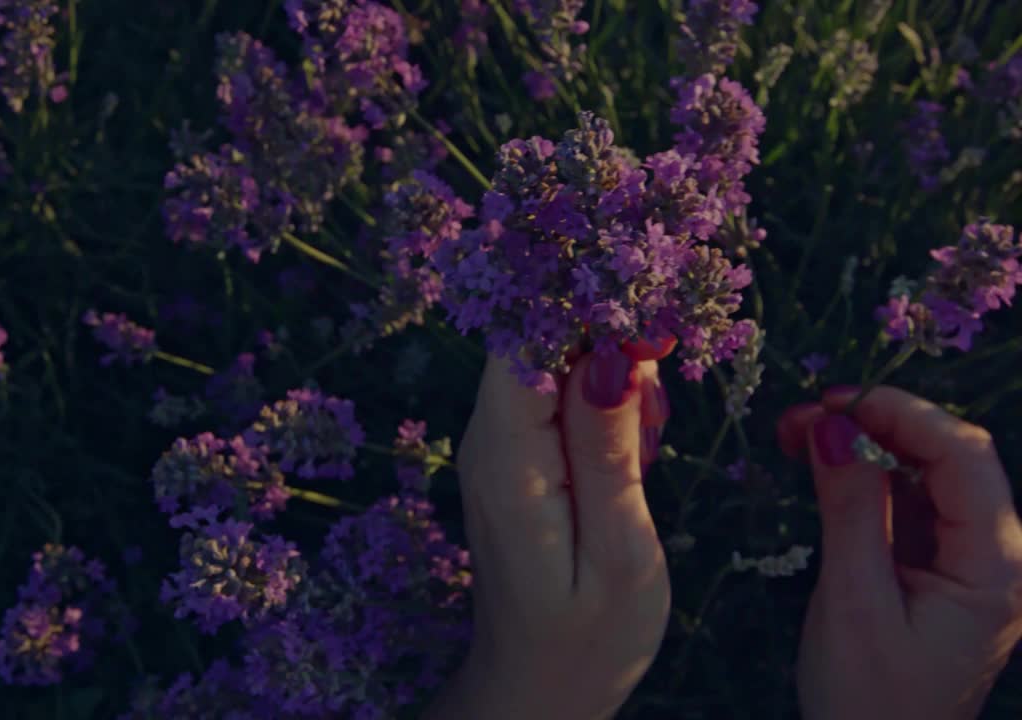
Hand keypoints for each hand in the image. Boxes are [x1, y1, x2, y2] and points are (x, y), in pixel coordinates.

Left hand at [425, 342, 672, 719]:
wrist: (534, 689)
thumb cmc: (587, 639)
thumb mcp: (619, 551)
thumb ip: (611, 447)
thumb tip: (614, 351)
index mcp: (507, 457)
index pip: (526, 334)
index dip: (591, 312)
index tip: (656, 335)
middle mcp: (487, 438)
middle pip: (540, 337)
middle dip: (611, 344)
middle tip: (654, 417)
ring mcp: (497, 445)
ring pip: (555, 361)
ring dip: (614, 380)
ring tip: (646, 448)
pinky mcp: (516, 457)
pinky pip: (558, 396)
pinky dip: (605, 407)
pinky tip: (630, 457)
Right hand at [778, 385, 1021, 719]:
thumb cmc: (868, 697)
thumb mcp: (853, 601)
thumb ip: (850, 509)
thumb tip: (832, 427)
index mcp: (995, 565)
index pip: (963, 458)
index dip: (901, 414)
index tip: (830, 402)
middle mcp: (996, 552)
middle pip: (949, 456)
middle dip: (878, 422)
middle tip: (800, 418)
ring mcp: (968, 558)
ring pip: (926, 472)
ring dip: (866, 445)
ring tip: (797, 435)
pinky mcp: (937, 564)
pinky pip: (909, 500)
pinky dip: (865, 477)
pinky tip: (824, 468)